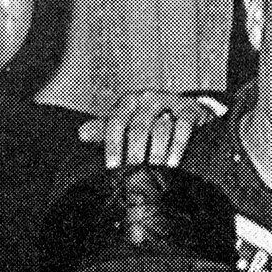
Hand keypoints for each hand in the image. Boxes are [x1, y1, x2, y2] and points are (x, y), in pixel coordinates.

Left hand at [80, 91, 217, 166]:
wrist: (186, 111)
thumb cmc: (151, 120)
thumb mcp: (126, 123)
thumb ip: (104, 129)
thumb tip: (81, 133)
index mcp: (128, 102)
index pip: (116, 122)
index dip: (112, 146)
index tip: (112, 167)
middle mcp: (148, 98)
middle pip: (138, 127)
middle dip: (135, 153)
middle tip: (133, 173)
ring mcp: (170, 102)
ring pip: (161, 127)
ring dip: (157, 151)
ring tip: (154, 170)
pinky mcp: (190, 109)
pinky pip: (183, 127)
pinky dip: (177, 146)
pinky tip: (172, 163)